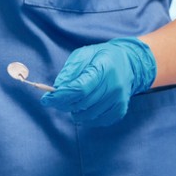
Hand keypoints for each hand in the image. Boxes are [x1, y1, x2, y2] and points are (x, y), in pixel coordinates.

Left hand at [41, 37, 156, 125]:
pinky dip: (87, 117)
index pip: (79, 89)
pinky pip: (99, 120)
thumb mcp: (83, 54)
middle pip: (82, 104)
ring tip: (71, 101)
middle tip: (54, 100)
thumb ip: (70, 71)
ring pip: (89, 115)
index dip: (60, 96)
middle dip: (63, 104)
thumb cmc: (101, 57)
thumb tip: (57, 88)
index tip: (46, 99)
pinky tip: (83, 108)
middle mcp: (113, 86)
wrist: (128, 63)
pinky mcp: (120, 110)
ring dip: (74, 111)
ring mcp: (118, 100)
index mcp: (103, 68)